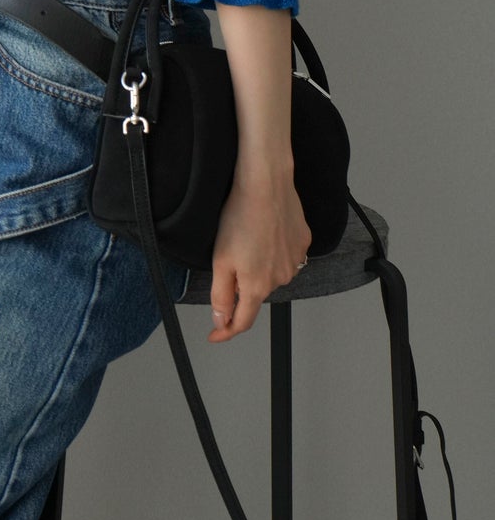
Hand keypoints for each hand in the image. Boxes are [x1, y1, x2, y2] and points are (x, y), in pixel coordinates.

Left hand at [207, 166, 310, 342]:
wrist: (266, 185)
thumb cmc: (239, 217)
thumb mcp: (220, 260)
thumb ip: (221, 295)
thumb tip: (222, 321)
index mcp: (256, 286)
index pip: (243, 321)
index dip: (226, 331)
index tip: (215, 334)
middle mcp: (280, 279)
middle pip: (256, 293)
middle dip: (241, 284)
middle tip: (229, 255)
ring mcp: (296, 261)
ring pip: (271, 274)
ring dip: (259, 265)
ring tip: (248, 238)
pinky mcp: (303, 243)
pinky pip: (285, 255)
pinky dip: (274, 250)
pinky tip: (265, 231)